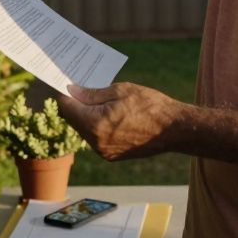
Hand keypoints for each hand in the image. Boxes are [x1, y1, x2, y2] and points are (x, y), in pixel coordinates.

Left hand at [56, 83, 183, 160]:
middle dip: (75, 103)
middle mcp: (95, 142)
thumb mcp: (120, 91)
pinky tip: (107, 113)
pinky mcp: (112, 156)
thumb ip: (92, 93)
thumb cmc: (150, 105)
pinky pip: (96, 138)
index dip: (63, 93)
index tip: (64, 81)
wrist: (174, 129)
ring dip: (86, 114)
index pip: (66, 107)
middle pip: (73, 119)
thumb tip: (72, 90)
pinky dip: (97, 125)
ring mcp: (103, 152)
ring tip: (97, 98)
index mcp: (95, 124)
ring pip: (84, 129)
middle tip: (80, 86)